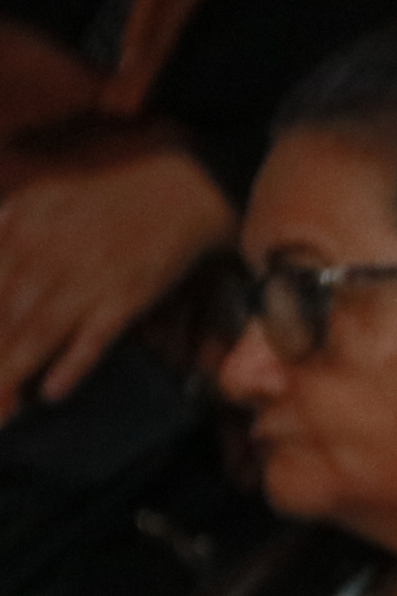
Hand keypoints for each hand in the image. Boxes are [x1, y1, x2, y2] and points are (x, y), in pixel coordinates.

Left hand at [0, 148, 235, 422]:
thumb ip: (7, 219)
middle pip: (3, 317)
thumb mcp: (43, 193)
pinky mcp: (125, 297)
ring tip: (1, 407)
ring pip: (38, 332)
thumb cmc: (109, 194)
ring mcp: (87, 279)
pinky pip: (94, 338)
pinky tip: (53, 393)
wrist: (179, 188)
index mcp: (20, 230)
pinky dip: (73, 366)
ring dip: (14, 370)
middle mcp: (45, 257)